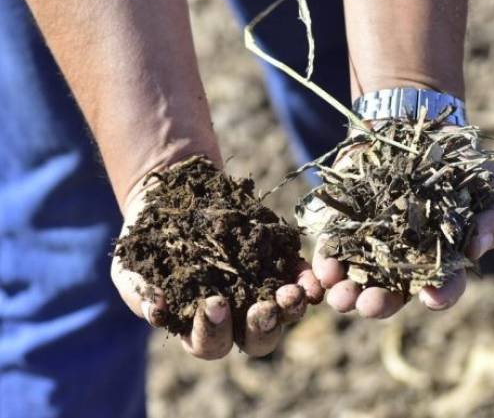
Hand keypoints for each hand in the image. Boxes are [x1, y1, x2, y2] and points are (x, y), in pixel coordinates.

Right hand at [111, 179, 324, 359]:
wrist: (173, 200)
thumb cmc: (149, 243)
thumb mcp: (132, 268)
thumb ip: (141, 292)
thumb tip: (157, 310)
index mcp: (200, 328)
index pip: (209, 344)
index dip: (212, 330)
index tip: (213, 303)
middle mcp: (236, 317)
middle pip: (256, 340)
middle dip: (261, 328)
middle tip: (261, 309)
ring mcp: (260, 290)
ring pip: (283, 312)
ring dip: (290, 307)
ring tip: (291, 293)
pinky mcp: (278, 263)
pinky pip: (297, 277)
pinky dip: (305, 279)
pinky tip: (310, 277)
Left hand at [311, 141, 493, 318]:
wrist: (415, 127)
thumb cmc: (461, 163)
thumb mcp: (489, 185)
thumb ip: (491, 219)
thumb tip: (477, 249)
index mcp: (440, 259)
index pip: (443, 286)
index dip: (441, 295)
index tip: (433, 298)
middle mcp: (403, 260)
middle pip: (392, 292)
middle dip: (380, 302)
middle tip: (370, 305)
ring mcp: (371, 244)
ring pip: (357, 278)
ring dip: (347, 292)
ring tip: (340, 296)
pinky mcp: (343, 225)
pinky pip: (332, 249)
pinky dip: (326, 262)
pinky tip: (323, 268)